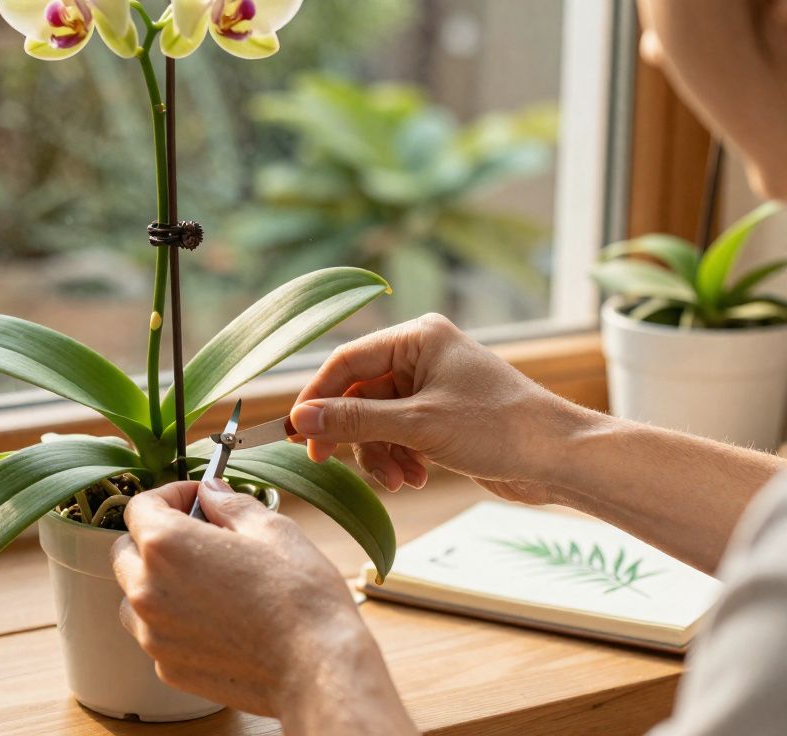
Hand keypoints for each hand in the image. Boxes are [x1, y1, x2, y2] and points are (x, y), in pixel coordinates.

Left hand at [112, 480, 416, 734]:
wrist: (316, 669)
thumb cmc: (299, 596)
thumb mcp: (271, 529)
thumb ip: (229, 504)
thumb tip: (211, 492)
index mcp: (166, 546)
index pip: (140, 506)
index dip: (170, 495)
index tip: (195, 498)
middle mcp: (147, 590)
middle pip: (127, 550)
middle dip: (155, 537)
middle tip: (199, 535)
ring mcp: (153, 634)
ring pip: (134, 595)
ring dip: (156, 581)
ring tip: (205, 580)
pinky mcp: (168, 668)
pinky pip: (155, 633)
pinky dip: (173, 620)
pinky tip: (215, 618)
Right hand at [290, 313, 599, 504]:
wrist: (559, 458)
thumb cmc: (499, 428)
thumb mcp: (417, 425)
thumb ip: (354, 421)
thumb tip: (301, 418)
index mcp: (417, 338)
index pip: (346, 362)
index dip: (318, 398)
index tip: (297, 432)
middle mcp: (422, 356)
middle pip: (358, 395)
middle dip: (354, 435)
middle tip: (329, 461)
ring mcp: (431, 387)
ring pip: (376, 421)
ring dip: (379, 454)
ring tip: (398, 479)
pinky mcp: (441, 417)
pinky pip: (398, 435)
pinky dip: (399, 458)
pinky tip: (416, 477)